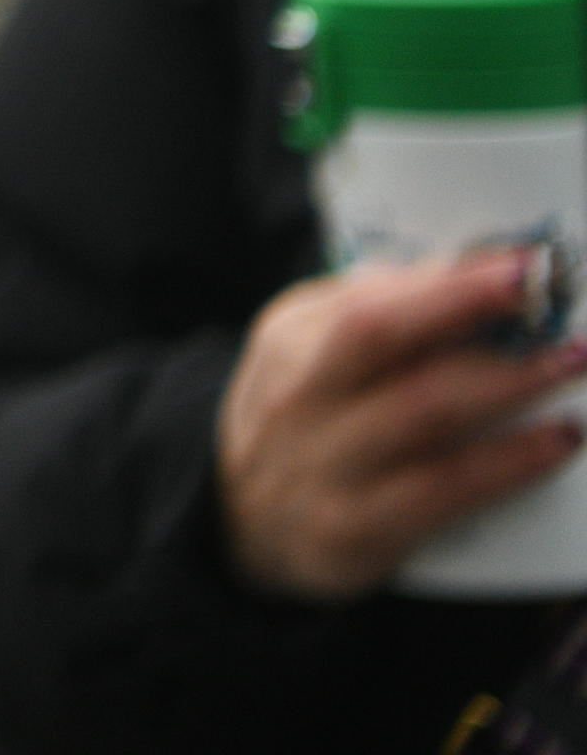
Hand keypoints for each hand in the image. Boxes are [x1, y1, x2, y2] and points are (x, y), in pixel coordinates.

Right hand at [215, 249, 586, 602]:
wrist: (240, 523)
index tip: (523, 264)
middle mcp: (302, 398)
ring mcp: (328, 465)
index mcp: (291, 341)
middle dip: (472, 311)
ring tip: (573, 363)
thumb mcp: (309, 353)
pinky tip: (557, 443)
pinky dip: (509, 463)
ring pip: (424, 413)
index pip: (368, 298)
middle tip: (553, 300)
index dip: (449, 282)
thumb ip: (377, 309)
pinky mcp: (358, 531)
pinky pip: (444, 491)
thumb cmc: (301, 422)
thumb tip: (470, 269)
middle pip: (382, 339)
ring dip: (510, 383)